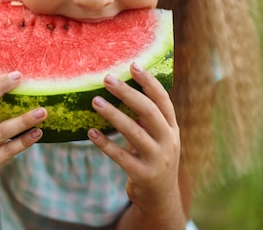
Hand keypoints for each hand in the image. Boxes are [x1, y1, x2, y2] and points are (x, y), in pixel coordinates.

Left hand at [88, 62, 181, 216]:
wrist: (161, 198)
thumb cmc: (154, 159)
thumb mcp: (158, 138)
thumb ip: (147, 118)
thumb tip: (126, 89)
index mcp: (172, 128)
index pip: (162, 100)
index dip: (149, 81)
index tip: (133, 65)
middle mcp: (168, 141)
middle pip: (148, 111)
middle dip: (127, 93)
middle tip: (107, 79)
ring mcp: (157, 159)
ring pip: (133, 132)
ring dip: (112, 114)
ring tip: (94, 101)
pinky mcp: (142, 175)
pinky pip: (120, 156)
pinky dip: (105, 144)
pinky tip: (90, 133)